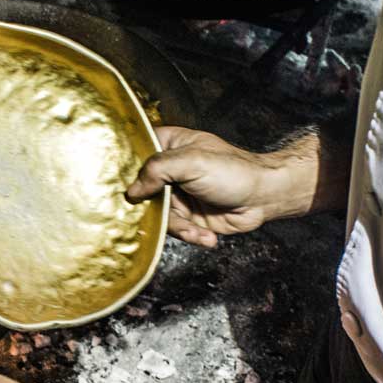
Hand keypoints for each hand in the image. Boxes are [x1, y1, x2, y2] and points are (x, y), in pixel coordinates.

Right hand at [125, 126, 307, 247]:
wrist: (265, 198)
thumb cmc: (233, 171)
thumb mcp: (193, 162)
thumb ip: (158, 170)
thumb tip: (132, 192)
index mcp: (168, 145)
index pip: (134, 152)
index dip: (125, 169)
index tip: (118, 186)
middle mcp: (169, 170)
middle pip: (141, 189)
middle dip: (151, 208)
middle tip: (161, 216)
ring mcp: (176, 194)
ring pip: (157, 214)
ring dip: (179, 227)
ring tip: (197, 230)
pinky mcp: (187, 216)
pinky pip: (175, 229)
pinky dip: (191, 235)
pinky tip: (208, 236)